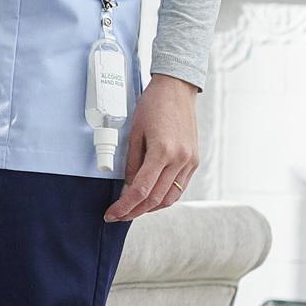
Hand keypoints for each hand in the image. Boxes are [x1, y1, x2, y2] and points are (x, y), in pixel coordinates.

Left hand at [106, 73, 199, 221]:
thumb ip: (133, 163)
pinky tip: (150, 198)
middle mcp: (179, 160)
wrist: (177, 90)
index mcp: (162, 152)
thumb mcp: (135, 132)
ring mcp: (189, 162)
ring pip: (170, 197)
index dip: (125, 206)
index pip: (141, 190)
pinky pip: (179, 188)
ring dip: (150, 208)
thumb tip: (128, 188)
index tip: (112, 213)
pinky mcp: (194, 161)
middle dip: (134, 211)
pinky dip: (164, 197)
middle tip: (118, 216)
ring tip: (132, 209)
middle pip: (156, 199)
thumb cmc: (153, 106)